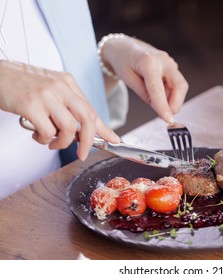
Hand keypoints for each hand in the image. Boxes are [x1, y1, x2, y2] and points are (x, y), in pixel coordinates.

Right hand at [0, 60, 119, 159]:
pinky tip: (37, 136)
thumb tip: (82, 130)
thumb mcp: (49, 90)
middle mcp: (60, 87)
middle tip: (82, 154)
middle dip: (89, 141)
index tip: (114, 140)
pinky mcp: (30, 104)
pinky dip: (44, 139)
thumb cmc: (20, 85)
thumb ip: (66, 106)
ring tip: (50, 142)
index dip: (104, 128)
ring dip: (62, 142)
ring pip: (69, 127)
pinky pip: (47, 131)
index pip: (91, 109)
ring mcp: (46, 95)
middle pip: (87, 118)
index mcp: (67, 83)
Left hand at [100, 35, 188, 122]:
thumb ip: (144, 94)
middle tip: (164, 116)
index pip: (158, 89)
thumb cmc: (123, 61)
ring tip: (157, 102)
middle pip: (179, 86)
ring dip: (173, 100)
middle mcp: (163, 60)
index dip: (164, 107)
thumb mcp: (128, 79)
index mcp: (148, 62)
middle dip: (175, 104)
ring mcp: (170, 62)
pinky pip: (177, 84)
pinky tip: (159, 94)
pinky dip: (171, 94)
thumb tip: (159, 110)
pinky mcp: (172, 66)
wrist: (124, 46)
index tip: (168, 120)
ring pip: (180, 86)